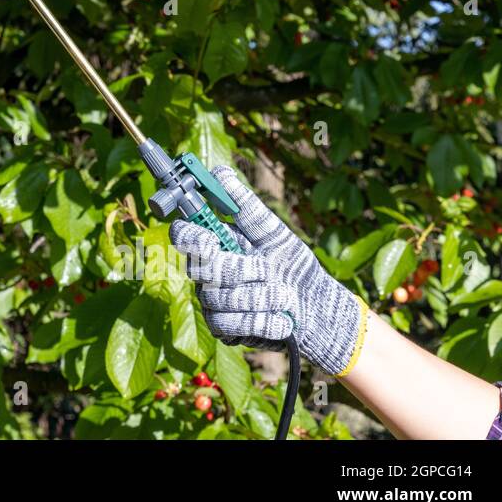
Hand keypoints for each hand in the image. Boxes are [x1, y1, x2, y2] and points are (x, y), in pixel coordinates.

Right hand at [168, 165, 366, 376]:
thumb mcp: (275, 234)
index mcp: (215, 245)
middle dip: (239, 270)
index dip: (190, 237)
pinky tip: (282, 320)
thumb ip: (245, 207)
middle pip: (200, 269)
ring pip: (217, 298)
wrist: (318, 310)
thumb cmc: (294, 266)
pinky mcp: (223, 329)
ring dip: (259, 297)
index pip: (183, 235)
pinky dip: (262, 321)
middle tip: (267, 268)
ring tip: (285, 296)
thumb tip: (218, 172)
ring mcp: (212, 303)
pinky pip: (229, 324)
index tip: (212, 239)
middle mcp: (207, 273)